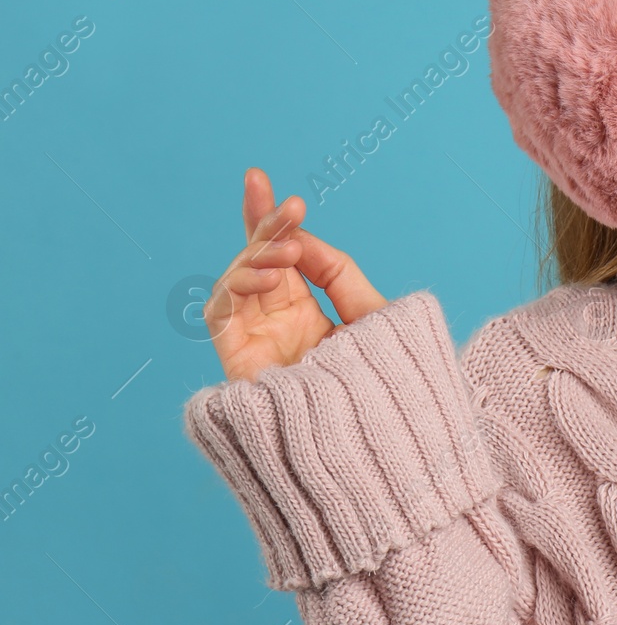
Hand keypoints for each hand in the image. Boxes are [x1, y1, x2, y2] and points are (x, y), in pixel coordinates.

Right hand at [205, 167, 388, 382]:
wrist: (380, 447)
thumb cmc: (386, 386)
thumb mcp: (373, 316)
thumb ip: (337, 273)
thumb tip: (301, 237)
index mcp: (308, 313)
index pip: (281, 256)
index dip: (269, 218)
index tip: (258, 177)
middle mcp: (277, 326)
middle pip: (255, 260)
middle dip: (260, 221)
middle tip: (275, 195)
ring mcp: (257, 343)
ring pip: (237, 280)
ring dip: (257, 253)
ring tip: (288, 250)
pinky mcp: (239, 365)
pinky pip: (221, 314)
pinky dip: (237, 285)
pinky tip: (269, 274)